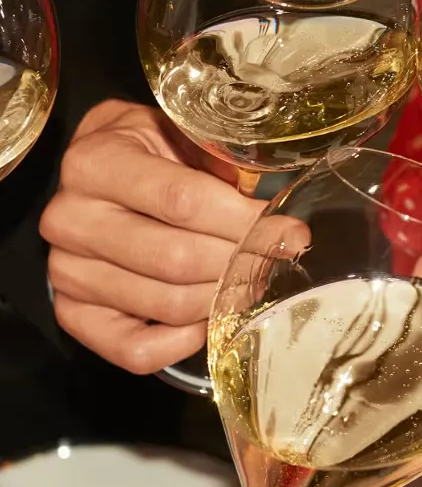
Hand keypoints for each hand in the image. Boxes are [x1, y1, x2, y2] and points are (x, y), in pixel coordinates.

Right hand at [40, 100, 265, 372]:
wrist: (100, 168)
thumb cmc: (153, 152)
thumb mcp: (183, 137)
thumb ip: (226, 168)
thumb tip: (284, 224)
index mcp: (95, 163)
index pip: (184, 203)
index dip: (246, 222)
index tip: (290, 230)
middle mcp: (70, 218)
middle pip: (177, 259)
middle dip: (241, 262)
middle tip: (277, 258)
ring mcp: (66, 270)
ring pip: (166, 304)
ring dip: (221, 299)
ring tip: (251, 281)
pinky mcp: (71, 313)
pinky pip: (134, 350)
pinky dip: (182, 343)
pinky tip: (209, 318)